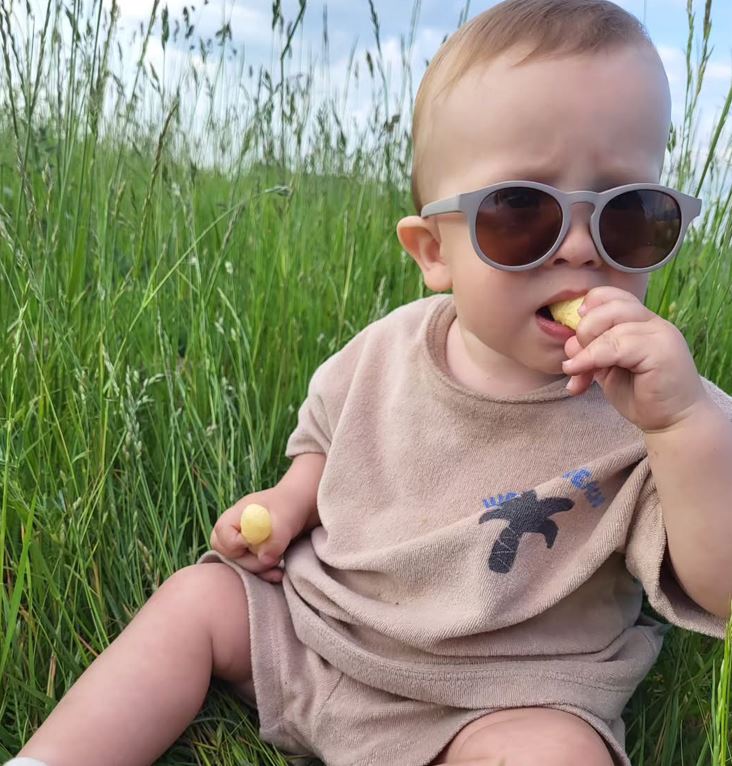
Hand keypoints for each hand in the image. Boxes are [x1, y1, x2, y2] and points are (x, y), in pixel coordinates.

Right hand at [210, 486, 300, 582]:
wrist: (304, 508)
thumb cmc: (291, 506)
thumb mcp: (285, 519)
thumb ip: (275, 538)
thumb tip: (264, 559)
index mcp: (235, 516)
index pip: (220, 537)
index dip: (237, 545)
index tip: (257, 542)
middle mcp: (235, 531)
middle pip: (226, 555)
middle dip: (249, 562)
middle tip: (273, 557)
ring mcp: (244, 544)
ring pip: (239, 566)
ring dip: (260, 570)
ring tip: (279, 562)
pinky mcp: (254, 555)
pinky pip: (251, 571)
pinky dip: (264, 575)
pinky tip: (278, 573)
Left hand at [561, 286, 708, 431]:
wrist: (673, 421)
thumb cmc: (640, 394)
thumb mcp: (606, 367)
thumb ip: (591, 350)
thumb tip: (569, 342)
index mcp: (640, 322)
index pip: (611, 296)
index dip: (589, 308)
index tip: (577, 333)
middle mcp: (652, 323)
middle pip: (610, 305)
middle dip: (584, 330)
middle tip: (578, 358)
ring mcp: (660, 335)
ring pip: (612, 326)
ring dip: (586, 350)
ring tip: (577, 371)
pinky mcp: (661, 351)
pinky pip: (618, 346)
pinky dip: (592, 358)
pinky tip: (580, 375)